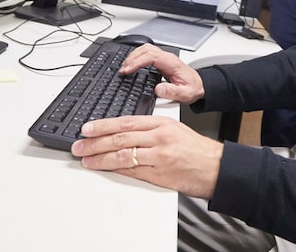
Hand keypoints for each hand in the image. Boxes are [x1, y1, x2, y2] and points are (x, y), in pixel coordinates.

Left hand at [71, 114, 222, 197]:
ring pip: (122, 154)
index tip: (88, 127)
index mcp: (161, 123)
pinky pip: (131, 170)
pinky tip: (103, 168)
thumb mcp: (174, 129)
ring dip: (99, 157)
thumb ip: (150, 128)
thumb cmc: (196, 149)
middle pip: (120, 137)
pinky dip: (114, 169)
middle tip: (79, 144)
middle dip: (95, 141)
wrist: (216, 167)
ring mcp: (158, 156)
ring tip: (85, 158)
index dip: (104, 125)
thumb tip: (124, 132)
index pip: (126, 122)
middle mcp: (159, 137)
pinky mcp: (159, 174)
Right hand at [120, 44, 204, 104]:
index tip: (128, 70)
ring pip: (145, 49)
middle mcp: (167, 58)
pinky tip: (132, 65)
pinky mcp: (161, 61)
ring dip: (133, 56)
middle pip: (146, 49)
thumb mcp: (185, 94)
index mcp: (171, 63)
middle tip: (123, 70)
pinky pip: (147, 53)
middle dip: (132, 58)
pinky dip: (137, 57)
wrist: (200, 86)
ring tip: (125, 67)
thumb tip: (158, 89)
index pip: (151, 56)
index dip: (137, 62)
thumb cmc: (192, 88)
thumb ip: (172, 92)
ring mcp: (164, 58)